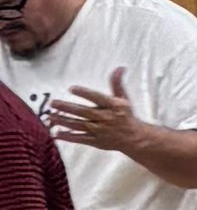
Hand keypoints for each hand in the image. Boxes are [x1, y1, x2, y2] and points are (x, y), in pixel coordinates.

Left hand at [48, 83, 166, 169]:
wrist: (134, 138)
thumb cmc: (126, 115)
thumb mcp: (124, 98)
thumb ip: (117, 83)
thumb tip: (120, 67)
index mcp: (113, 106)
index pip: (97, 98)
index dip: (84, 93)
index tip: (71, 88)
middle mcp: (105, 118)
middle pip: (83, 112)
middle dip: (67, 108)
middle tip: (53, 103)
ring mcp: (100, 131)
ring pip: (79, 125)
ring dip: (63, 121)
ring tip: (50, 116)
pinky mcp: (95, 141)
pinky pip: (79, 139)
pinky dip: (68, 136)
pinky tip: (56, 133)